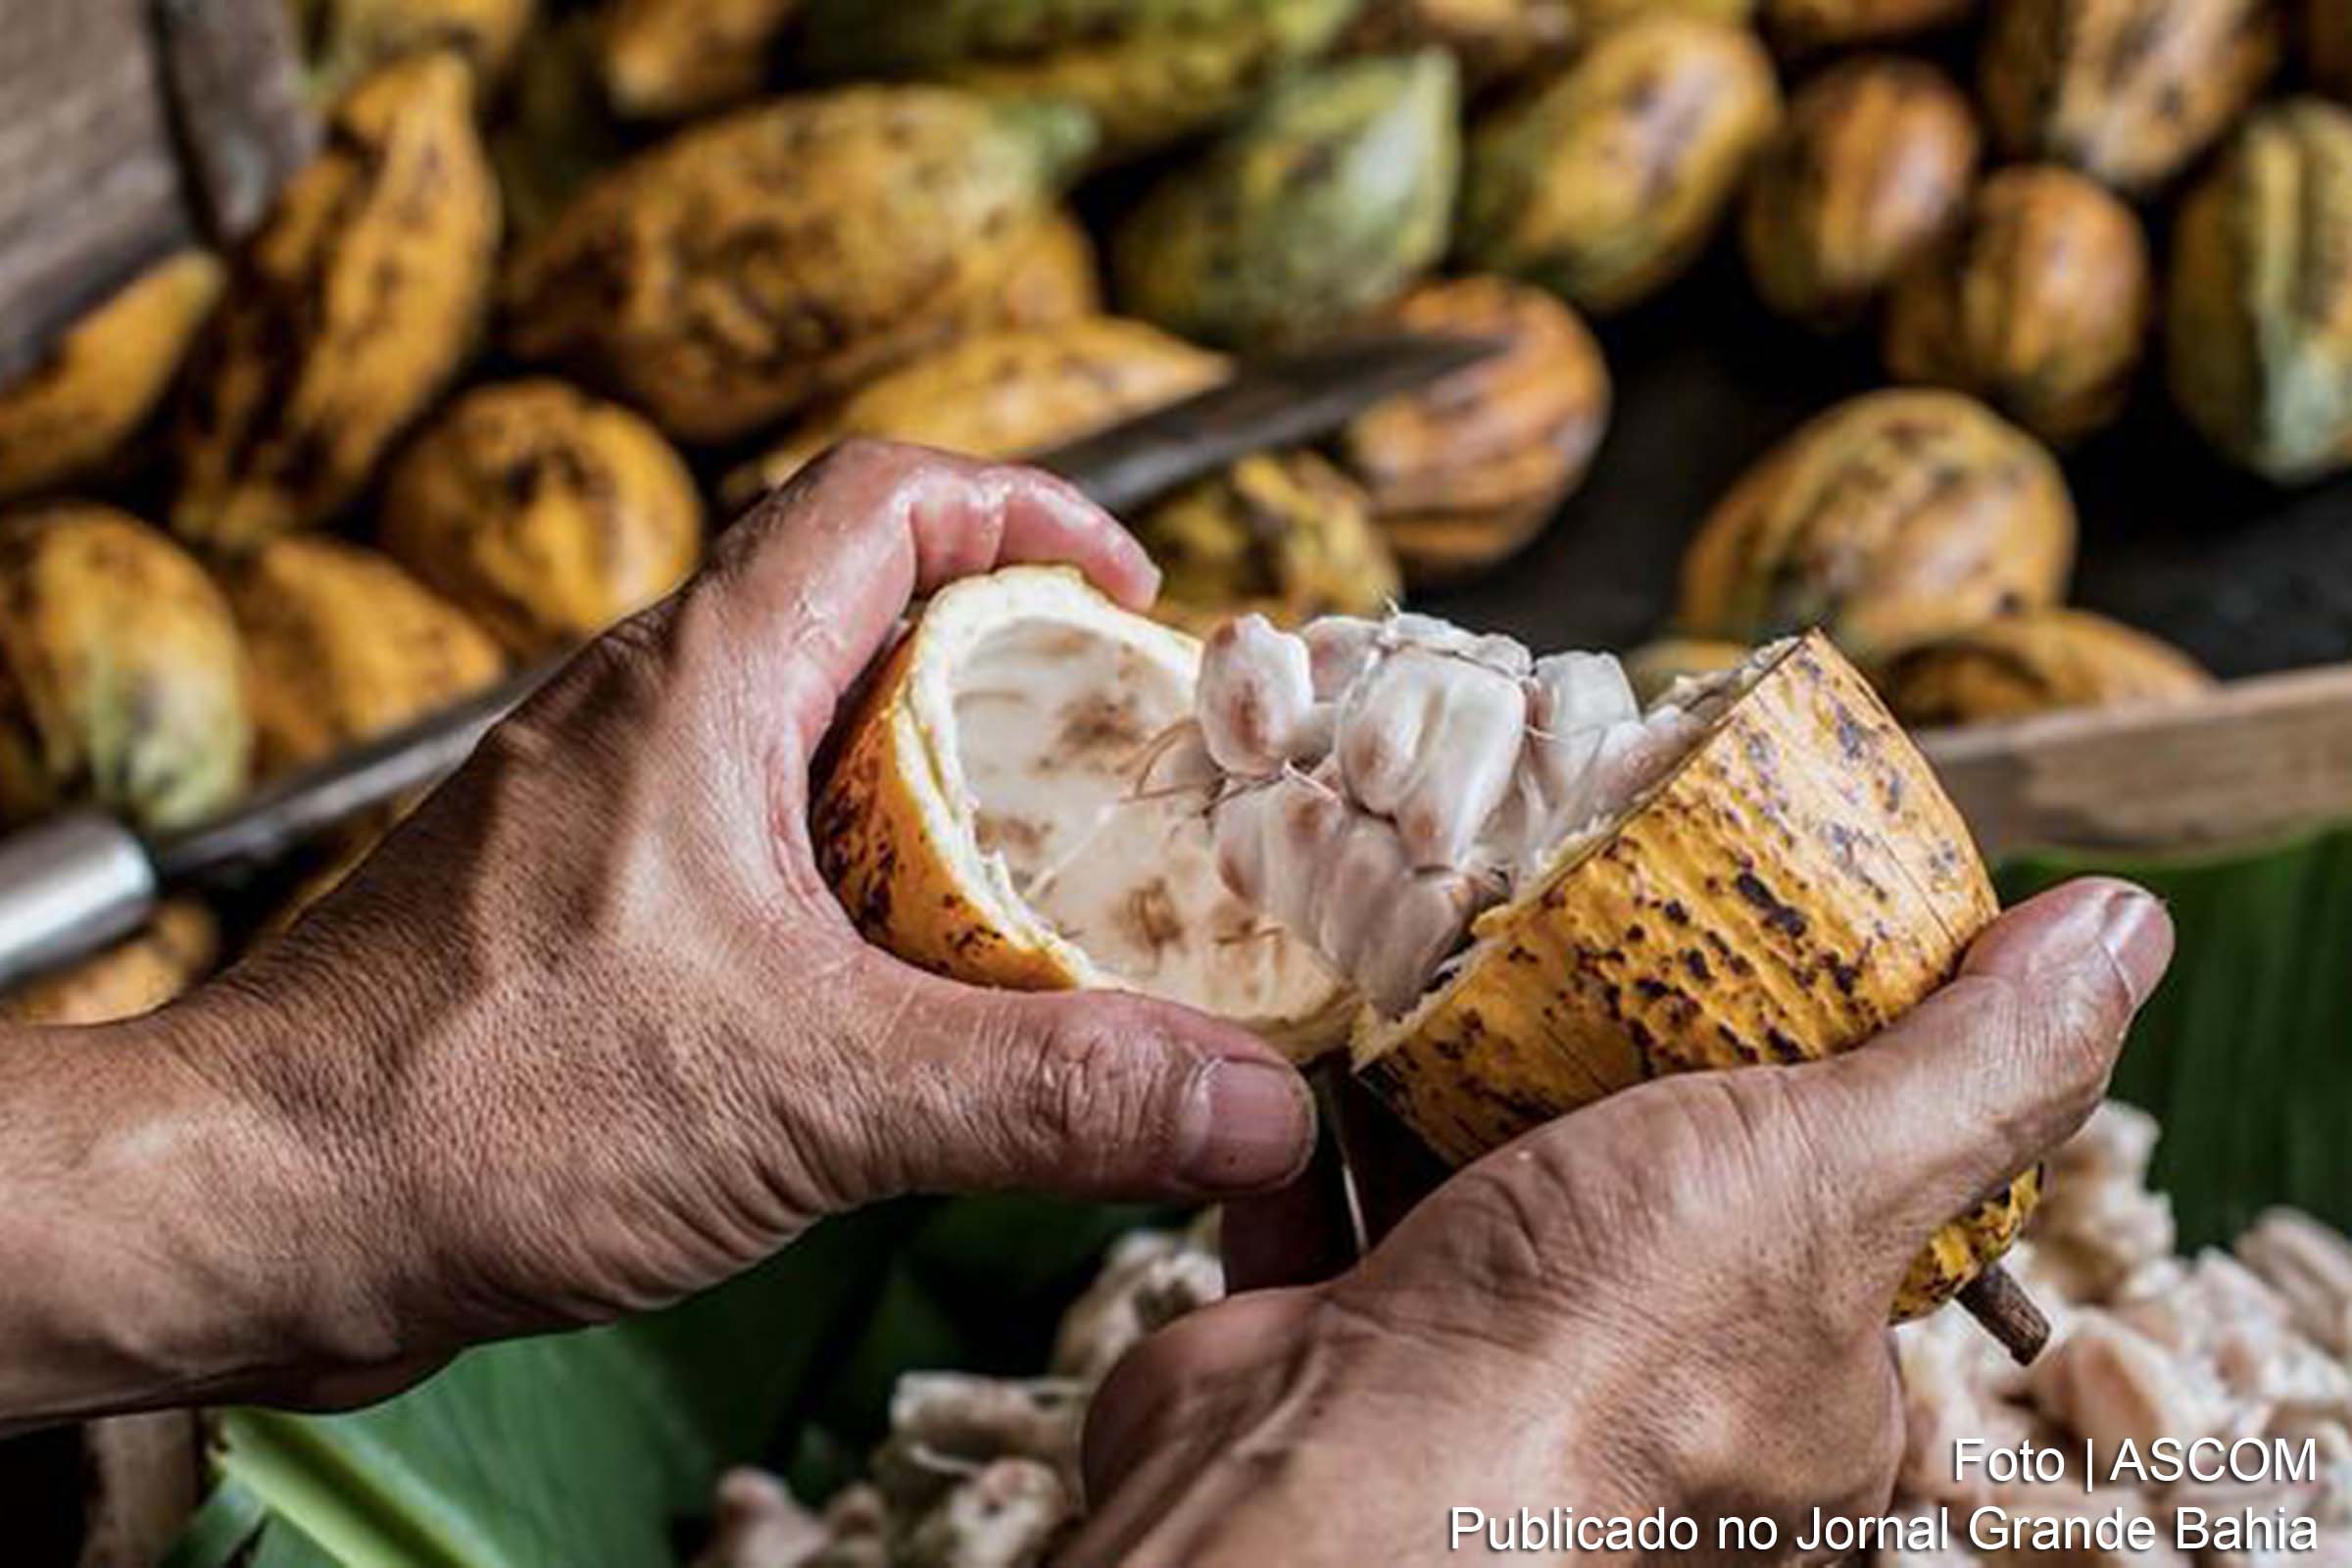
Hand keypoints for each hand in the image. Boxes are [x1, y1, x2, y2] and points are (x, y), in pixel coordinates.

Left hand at [4, 441, 1315, 1425]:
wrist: (250, 1203)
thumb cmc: (471, 1104)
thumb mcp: (814, 1092)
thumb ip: (1045, 1092)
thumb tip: (1243, 1104)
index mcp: (701, 683)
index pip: (883, 495)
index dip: (1028, 511)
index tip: (1131, 594)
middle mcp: (643, 712)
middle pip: (862, 613)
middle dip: (1010, 675)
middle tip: (1113, 771)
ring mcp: (602, 807)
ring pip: (805, 738)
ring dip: (930, 793)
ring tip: (1034, 892)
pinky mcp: (576, 905)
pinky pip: (748, 842)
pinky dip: (849, 886)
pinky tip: (896, 995)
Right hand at [1072, 879, 2172, 1565]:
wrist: (1322, 1474)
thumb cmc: (1598, 1363)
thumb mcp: (1831, 1179)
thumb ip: (1976, 1071)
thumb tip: (2116, 937)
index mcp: (1810, 1394)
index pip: (1849, 1210)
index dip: (1823, 1076)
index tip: (1777, 958)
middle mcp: (1652, 1394)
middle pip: (1656, 1174)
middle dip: (1620, 1055)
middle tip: (1602, 929)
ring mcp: (1490, 1359)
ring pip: (1491, 1173)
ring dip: (1469, 1068)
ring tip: (1465, 950)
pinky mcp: (1352, 1326)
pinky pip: (1346, 1188)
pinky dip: (1336, 1109)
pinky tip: (1340, 1029)